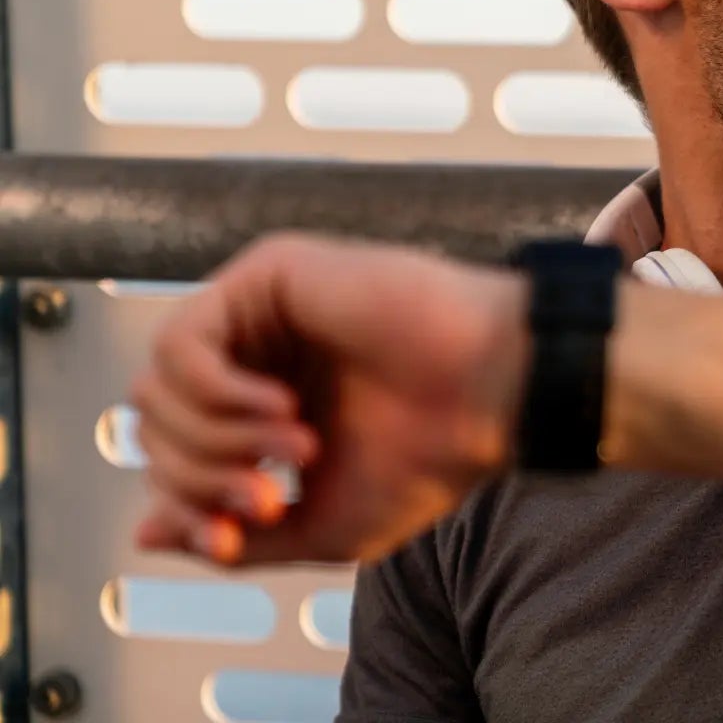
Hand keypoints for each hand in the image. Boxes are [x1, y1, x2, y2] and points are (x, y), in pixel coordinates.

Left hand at [131, 233, 529, 565]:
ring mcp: (259, 311)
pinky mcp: (268, 273)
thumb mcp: (319, 524)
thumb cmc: (431, 455)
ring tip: (295, 445)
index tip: (254, 524)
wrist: (491, 397)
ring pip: (158, 384)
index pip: (173, 456)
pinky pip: (183, 341)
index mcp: (264, 408)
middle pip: (155, 423)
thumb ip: (233, 534)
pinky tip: (281, 407)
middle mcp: (255, 354)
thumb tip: (146, 534)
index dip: (192, 504)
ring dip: (216, 436)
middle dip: (202, 476)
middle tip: (273, 492)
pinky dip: (216, 393)